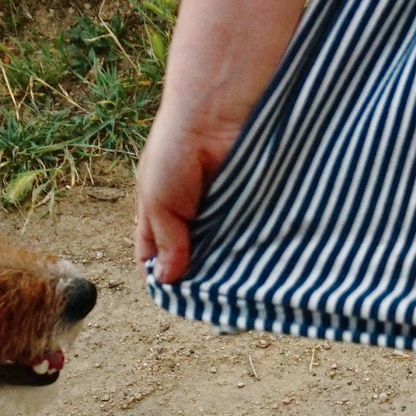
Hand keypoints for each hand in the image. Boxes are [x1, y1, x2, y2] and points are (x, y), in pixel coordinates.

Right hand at [135, 106, 241, 286]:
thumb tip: (166, 280)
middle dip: (200, 279)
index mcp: (158, 213)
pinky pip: (251, 237)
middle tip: (213, 302)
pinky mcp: (251, 207)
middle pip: (192, 260)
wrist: (216, 114)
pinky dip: (253, 251)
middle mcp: (190, 215)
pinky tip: (260, 270)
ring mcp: (222, 212)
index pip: (155, 256)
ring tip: (239, 291)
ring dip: (230, 269)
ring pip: (224, 253)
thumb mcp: (157, 200)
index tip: (176, 300)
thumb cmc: (174, 151)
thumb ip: (164, 240)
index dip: (162, 277)